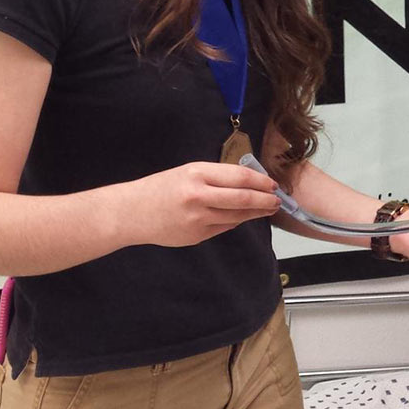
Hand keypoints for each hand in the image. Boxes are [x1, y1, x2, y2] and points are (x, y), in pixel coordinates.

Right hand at [122, 162, 281, 247]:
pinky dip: (236, 221)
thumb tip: (246, 182)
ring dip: (256, 213)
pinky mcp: (197, 236)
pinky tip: (243, 217)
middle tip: (277, 200)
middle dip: (265, 200)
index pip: (239, 177)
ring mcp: (198, 219)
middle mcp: (199, 196)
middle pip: (243, 198)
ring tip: (267, 209)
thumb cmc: (159, 188)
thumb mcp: (186, 172)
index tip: (272, 184)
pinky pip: (224, 227)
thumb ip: (214, 177)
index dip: (260, 181)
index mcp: (197, 174)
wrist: (131, 212)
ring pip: (237, 215)